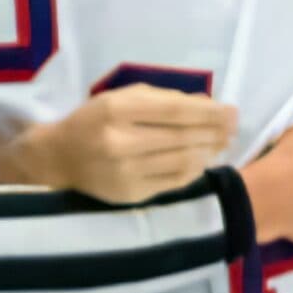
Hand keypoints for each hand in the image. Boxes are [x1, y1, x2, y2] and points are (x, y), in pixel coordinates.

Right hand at [0, 85, 237, 203]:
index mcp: (116, 109)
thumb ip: (162, 99)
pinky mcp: (130, 194)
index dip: (209, 112)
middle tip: (234, 128)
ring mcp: (125, 171)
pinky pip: (173, 182)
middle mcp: (120, 141)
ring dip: (208, 151)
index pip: (175, 110)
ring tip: (221, 144)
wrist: (58, 159)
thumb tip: (208, 105)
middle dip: (215, 131)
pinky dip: (193, 171)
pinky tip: (201, 161)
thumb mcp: (120, 98)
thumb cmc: (94, 121)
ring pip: (182, 161)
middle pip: (183, 136)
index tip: (232, 111)